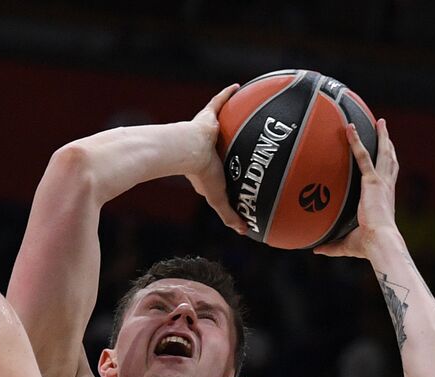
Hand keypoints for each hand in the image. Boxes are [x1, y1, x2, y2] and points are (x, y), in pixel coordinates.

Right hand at [186, 84, 247, 235]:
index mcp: (207, 166)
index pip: (220, 167)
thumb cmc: (200, 174)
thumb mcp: (219, 198)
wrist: (186, 152)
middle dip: (232, 142)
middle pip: (224, 144)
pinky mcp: (207, 117)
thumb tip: (244, 231)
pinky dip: (227, 93)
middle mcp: (207, 149)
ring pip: (223, 123)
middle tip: (244, 141)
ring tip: (248, 112)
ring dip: (232, 117)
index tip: (238, 169)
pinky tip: (239, 86)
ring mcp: (207, 132)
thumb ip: (229, 214)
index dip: (229, 169)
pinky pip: (219, 102)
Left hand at [314, 118, 399, 258]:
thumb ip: (332, 244)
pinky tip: (349, 129)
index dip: (387, 164)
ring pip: (383, 153)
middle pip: (390, 159)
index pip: (387, 177)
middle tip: (385, 129)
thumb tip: (316, 249)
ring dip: (381, 136)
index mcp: (383, 199)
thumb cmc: (368, 246)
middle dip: (388, 143)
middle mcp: (386, 187)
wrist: (379, 242)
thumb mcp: (348, 243)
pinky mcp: (372, 181)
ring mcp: (381, 182)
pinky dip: (356, 141)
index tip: (386, 155)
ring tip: (380, 121)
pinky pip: (362, 156)